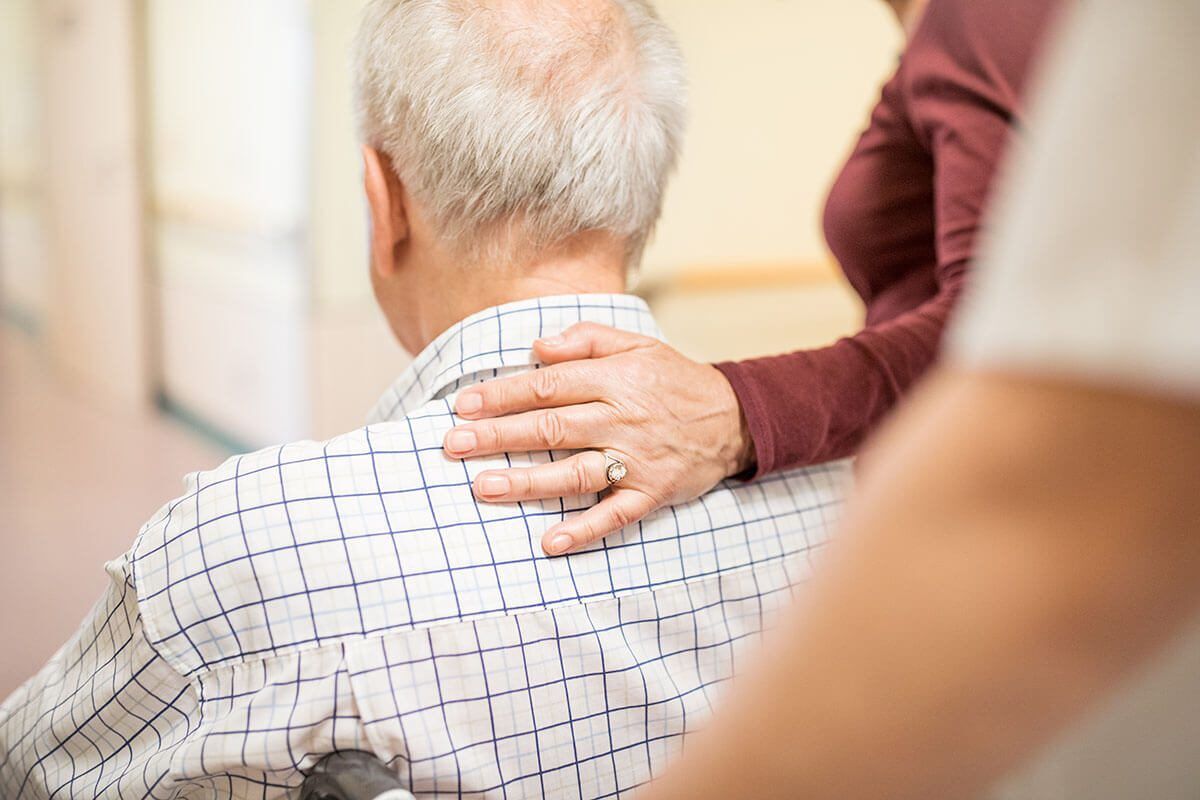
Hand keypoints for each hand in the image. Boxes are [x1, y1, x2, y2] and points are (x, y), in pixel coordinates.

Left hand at [442, 322, 754, 555]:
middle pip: (552, 428)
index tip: (465, 404)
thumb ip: (586, 339)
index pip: (548, 385)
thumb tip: (536, 347)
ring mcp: (637, 461)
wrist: (735, 418)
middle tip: (453, 444)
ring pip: (575, 473)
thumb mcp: (637, 343)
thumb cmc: (675, 379)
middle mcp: (623, 420)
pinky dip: (584, 530)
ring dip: (528, 481)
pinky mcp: (651, 494)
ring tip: (484, 487)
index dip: (504, 395)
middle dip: (498, 436)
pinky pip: (615, 516)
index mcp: (616, 379)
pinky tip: (550, 542)